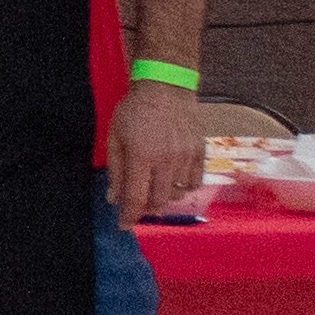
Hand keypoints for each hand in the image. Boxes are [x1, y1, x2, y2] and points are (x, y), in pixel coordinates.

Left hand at [110, 78, 205, 220]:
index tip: (124, 225)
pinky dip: (183, 188)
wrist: (166, 88)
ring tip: (154, 192)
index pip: (136, 197)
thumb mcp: (115, 137)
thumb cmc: (135, 111)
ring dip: (165, 198)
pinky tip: (173, 182)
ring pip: (179, 193)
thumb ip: (115, 170)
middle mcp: (167, 160)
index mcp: (142, 156)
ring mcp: (187, 157)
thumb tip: (114, 198)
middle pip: (159, 200)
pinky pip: (195, 182)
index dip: (129, 216)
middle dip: (146, 208)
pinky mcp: (200, 152)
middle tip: (137, 207)